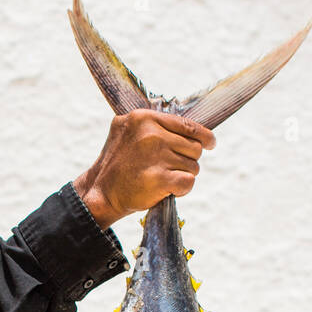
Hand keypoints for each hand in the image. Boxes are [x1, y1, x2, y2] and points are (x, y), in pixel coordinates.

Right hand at [72, 110, 215, 229]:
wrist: (101, 192)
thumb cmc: (117, 163)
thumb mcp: (125, 129)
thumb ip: (151, 122)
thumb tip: (187, 123)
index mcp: (145, 118)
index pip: (188, 125)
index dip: (205, 136)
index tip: (210, 143)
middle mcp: (151, 135)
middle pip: (195, 147)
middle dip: (187, 160)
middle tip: (170, 168)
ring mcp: (156, 157)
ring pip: (193, 166)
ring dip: (183, 175)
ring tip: (162, 178)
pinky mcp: (159, 179)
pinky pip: (189, 182)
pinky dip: (182, 189)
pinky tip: (168, 190)